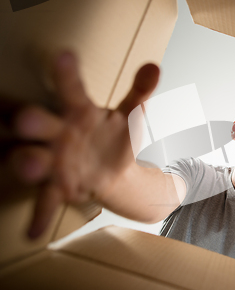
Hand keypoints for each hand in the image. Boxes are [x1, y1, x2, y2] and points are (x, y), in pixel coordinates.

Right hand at [6, 52, 158, 238]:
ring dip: (29, 163)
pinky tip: (32, 233)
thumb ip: (140, 91)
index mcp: (77, 111)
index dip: (66, 74)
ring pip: (34, 159)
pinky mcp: (57, 186)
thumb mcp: (129, 115)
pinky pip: (45, 201)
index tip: (65, 55)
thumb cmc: (112, 136)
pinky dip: (40, 215)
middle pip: (41, 123)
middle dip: (32, 121)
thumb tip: (155, 67)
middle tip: (24, 117)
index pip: (71, 90)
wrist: (109, 169)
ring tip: (30, 166)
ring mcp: (54, 161)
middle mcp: (59, 132)